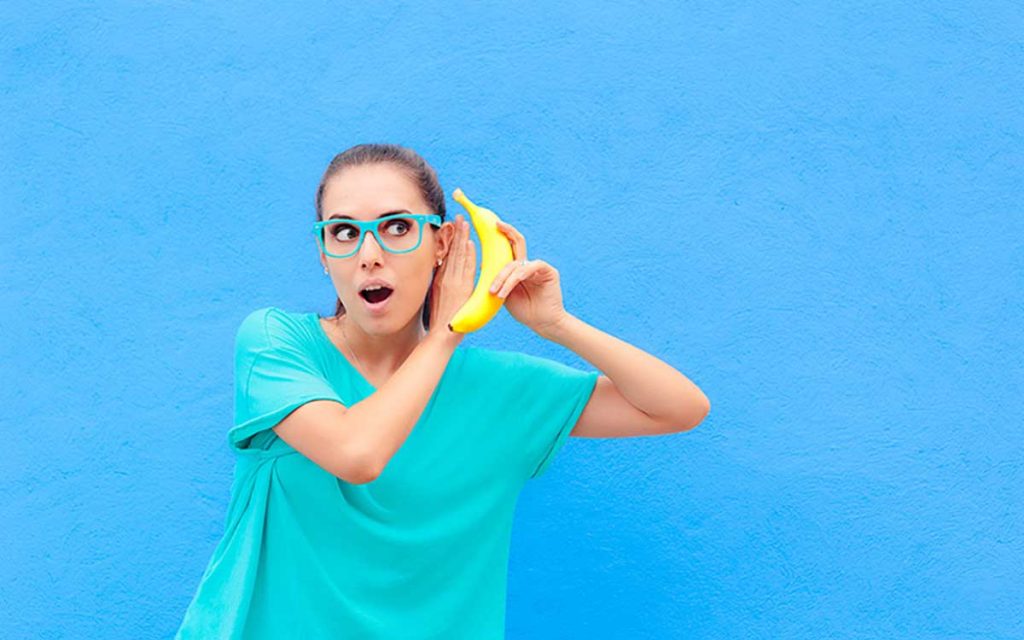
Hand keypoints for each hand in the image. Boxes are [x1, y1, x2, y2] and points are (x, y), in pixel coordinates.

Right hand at [428, 214, 475, 343]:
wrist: (441, 335)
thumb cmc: (440, 320)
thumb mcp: (437, 298)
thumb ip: (441, 285)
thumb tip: (444, 275)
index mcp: (440, 280)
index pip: (446, 256)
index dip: (450, 240)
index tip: (452, 227)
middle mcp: (446, 279)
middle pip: (452, 251)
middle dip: (456, 233)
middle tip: (459, 217)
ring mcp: (454, 283)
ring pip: (459, 256)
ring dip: (463, 238)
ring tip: (465, 223)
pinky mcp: (462, 289)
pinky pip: (466, 268)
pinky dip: (468, 255)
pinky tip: (470, 244)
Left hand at [488, 220, 568, 337]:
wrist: (543, 324)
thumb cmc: (524, 311)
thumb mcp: (504, 293)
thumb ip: (497, 279)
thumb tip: (480, 265)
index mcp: (518, 267)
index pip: (508, 248)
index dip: (501, 236)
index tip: (489, 227)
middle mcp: (528, 264)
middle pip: (517, 242)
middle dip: (507, 232)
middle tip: (495, 226)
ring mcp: (539, 267)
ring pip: (516, 263)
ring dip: (503, 277)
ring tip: (494, 293)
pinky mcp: (548, 271)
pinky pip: (529, 268)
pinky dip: (515, 279)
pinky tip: (506, 291)